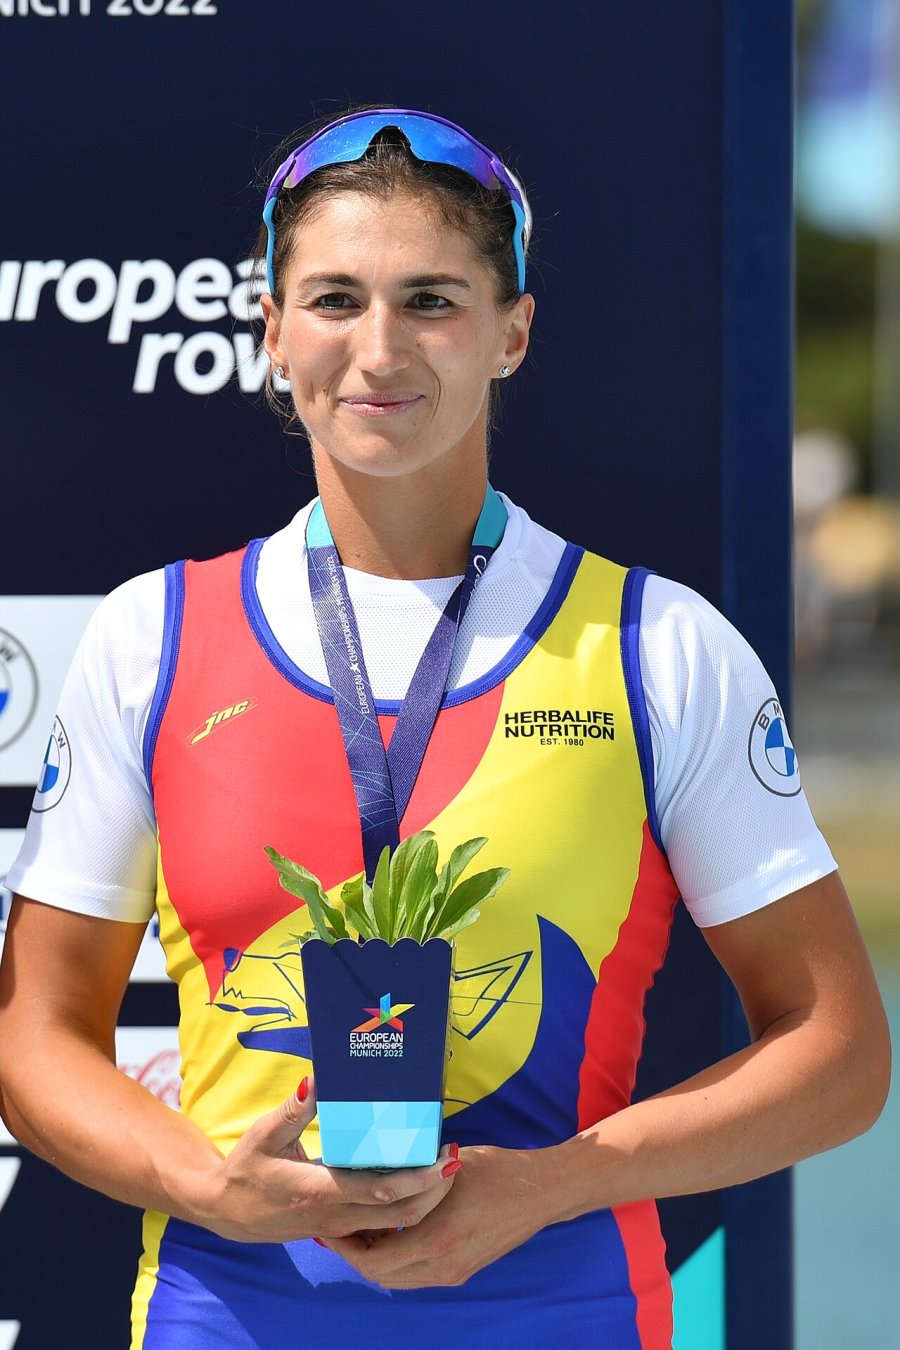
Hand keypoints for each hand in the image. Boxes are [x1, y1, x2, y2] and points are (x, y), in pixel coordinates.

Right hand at [193, 1078, 458, 1244]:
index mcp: (321, 1191)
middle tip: (456, 1158)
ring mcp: (339, 1227)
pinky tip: (418, 1189)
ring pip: (395, 1224)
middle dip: (433, 1189)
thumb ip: (293, 1110)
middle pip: (400, 1213)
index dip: (417, 1178)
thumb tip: (315, 1080)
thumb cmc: (246, 1168)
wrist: (227, 1211)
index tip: (444, 1158)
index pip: (381, 1191)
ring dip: (424, 1200)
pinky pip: (381, 1229)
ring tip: (444, 1168)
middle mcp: (336, 1215)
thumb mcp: (263, 1134)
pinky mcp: (339, 1230)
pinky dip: (405, 1213)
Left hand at [321, 1143, 560, 1286]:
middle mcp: (443, 1265)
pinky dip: (399, 1259)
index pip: (374, 1260)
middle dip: (355, 1254)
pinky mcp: (463, 1270)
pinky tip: (396, 1230)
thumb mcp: (449, 1165)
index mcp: (437, 1238)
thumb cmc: (497, 1170)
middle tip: (341, 1226)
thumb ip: (413, 1175)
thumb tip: (373, 1168)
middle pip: (381, 1276)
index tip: (330, 1225)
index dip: (346, 1246)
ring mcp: (454, 1272)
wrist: (542, 1192)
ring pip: (398, 1279)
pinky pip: (418, 1275)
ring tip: (365, 1226)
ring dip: (377, 1258)